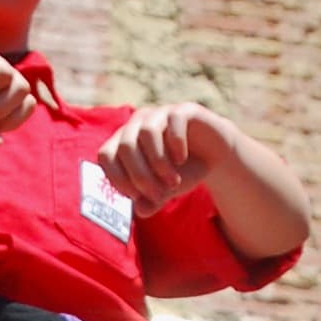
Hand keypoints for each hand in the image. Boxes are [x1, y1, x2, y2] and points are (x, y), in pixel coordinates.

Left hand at [96, 99, 235, 214]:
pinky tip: (182, 160)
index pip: (106, 155)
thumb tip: (140, 210)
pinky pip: (173, 121)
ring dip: (159, 163)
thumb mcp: (165, 192)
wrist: (213, 157)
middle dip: (141, 176)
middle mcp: (139, 123)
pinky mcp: (184, 110)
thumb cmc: (181, 173)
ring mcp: (160, 114)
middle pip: (126, 146)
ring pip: (146, 132)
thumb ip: (150, 201)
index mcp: (125, 141)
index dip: (118, 179)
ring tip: (173, 181)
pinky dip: (176, 144)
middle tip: (159, 195)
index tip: (137, 197)